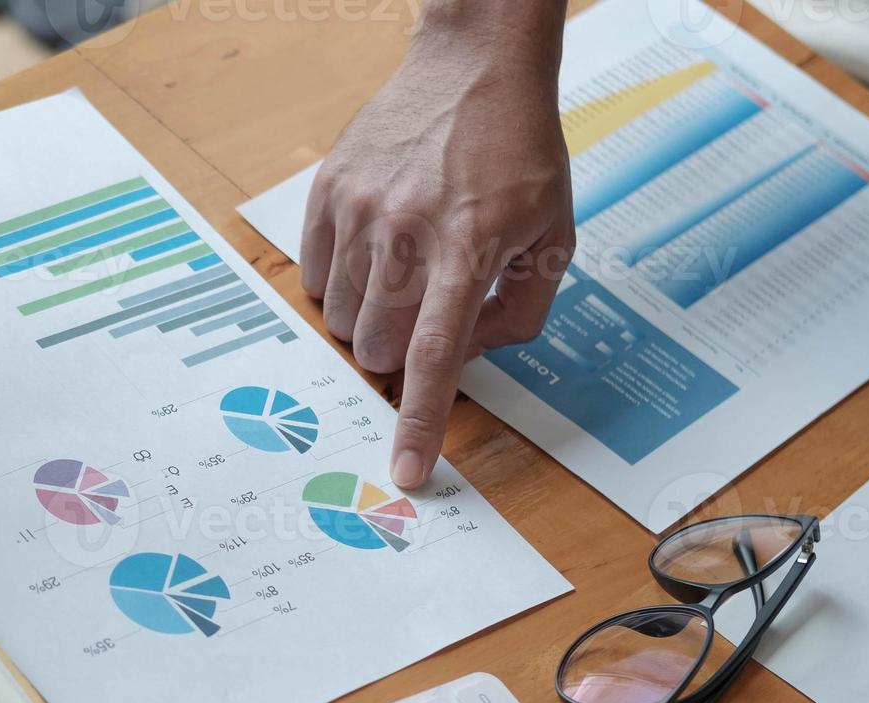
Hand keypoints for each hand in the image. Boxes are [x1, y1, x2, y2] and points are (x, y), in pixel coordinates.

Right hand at [301, 0, 573, 489]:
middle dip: (398, 351)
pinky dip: (340, 282)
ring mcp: (361, 209)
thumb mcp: (554, 233)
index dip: (420, 422)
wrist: (474, 66)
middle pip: (376, 345)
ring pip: (339, 317)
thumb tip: (468, 357)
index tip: (406, 471)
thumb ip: (519, 311)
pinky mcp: (330, 191)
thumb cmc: (518, 151)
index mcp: (468, 247)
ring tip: (403, 274)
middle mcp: (406, 231)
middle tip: (425, 313)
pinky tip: (375, 250)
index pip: (435, 357)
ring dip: (368, 317)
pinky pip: (314, 274)